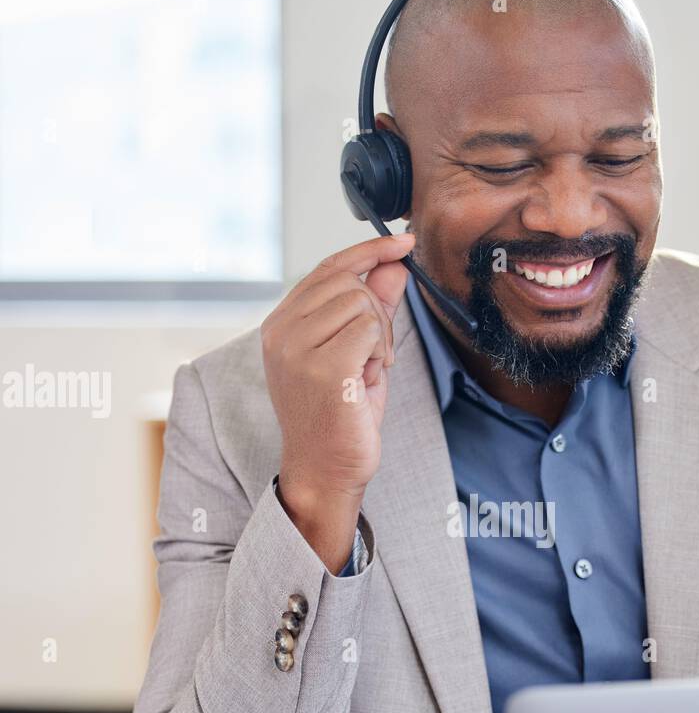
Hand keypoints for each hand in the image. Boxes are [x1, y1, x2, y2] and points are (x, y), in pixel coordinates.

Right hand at [262, 231, 414, 569]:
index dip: (368, 251)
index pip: (328, 268)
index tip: (403, 241)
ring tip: (369, 371)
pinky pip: (369, 330)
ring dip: (380, 336)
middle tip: (378, 353)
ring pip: (362, 303)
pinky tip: (370, 378)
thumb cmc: (341, 416)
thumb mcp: (359, 353)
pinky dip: (381, 352)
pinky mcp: (322, 369)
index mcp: (281, 325)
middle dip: (378, 311)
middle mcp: (281, 332)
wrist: (327, 471)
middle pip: (349, 282)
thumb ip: (373, 308)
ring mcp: (297, 350)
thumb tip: (393, 265)